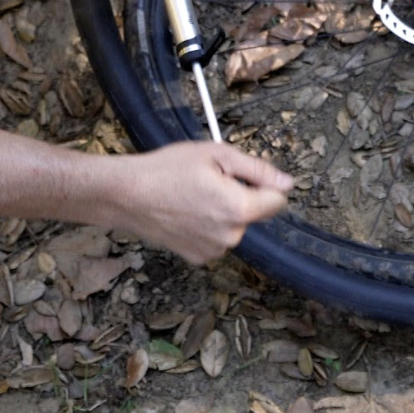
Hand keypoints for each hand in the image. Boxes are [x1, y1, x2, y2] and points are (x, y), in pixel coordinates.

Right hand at [110, 142, 292, 264]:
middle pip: (254, 213)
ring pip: (234, 226)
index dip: (264, 184)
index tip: (243, 176)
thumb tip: (287, 183)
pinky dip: (207, 226)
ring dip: (223, 212)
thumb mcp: (217, 154)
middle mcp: (231, 236)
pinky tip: (186, 212)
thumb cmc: (167, 169)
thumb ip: (258, 169)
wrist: (126, 195)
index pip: (278, 201)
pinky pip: (217, 238)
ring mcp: (214, 250)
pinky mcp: (199, 258)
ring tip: (193, 196)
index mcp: (239, 209)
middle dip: (240, 197)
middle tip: (209, 181)